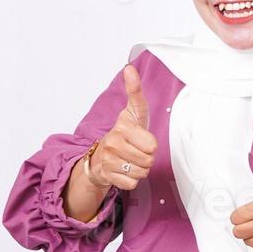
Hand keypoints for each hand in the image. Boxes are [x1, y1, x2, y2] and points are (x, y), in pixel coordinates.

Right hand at [86, 64, 155, 190]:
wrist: (100, 157)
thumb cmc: (124, 133)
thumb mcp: (132, 112)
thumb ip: (134, 91)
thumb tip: (129, 67)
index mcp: (123, 127)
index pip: (152, 145)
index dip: (151, 145)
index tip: (139, 138)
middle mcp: (113, 142)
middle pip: (149, 160)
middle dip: (146, 158)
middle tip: (135, 151)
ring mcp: (108, 160)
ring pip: (141, 172)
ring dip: (139, 169)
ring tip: (129, 160)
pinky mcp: (107, 176)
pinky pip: (132, 183)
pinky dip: (130, 180)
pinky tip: (123, 170)